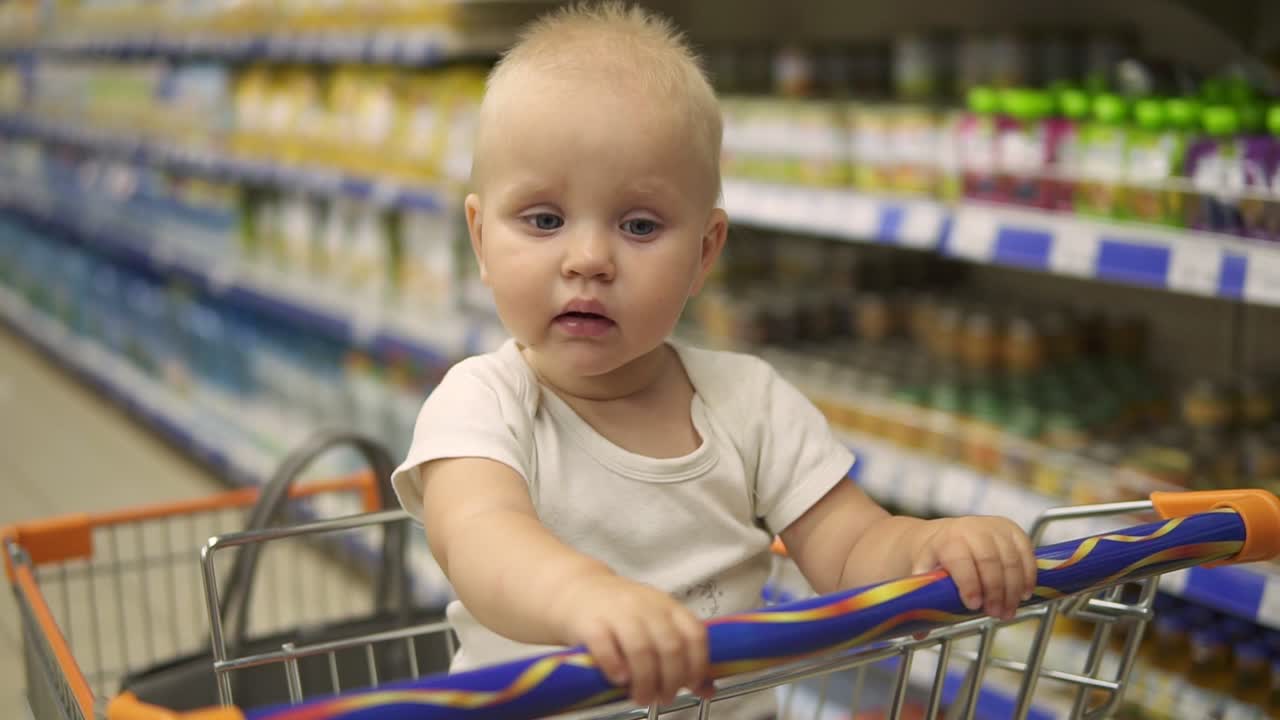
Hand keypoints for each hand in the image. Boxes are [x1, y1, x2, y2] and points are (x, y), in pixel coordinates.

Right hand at [550, 573, 712, 707]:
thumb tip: (708, 689)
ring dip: (645, 681)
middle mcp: (646, 606)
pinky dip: (615, 667)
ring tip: (642, 697)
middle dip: (671, 680)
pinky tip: (619, 680)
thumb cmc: (622, 614)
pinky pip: (605, 646)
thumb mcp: (655, 625)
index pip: (694, 634)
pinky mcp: (590, 622)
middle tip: (663, 698)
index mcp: (668, 606)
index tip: (691, 686)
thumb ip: (681, 653)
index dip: (698, 664)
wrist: (577, 591)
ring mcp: (618, 612)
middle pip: (670, 647)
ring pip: (641, 649)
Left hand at [910, 516, 1036, 620]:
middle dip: (995, 591)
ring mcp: (993, 528)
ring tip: (1009, 611)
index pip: (960, 560)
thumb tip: (918, 635)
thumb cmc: (935, 559)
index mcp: (947, 540)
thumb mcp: (923, 573)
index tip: (973, 606)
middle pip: (989, 560)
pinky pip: (1026, 552)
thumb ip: (922, 600)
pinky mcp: (1012, 530)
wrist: (944, 535)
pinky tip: (1024, 594)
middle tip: (996, 615)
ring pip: (1010, 558)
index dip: (969, 583)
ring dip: (1013, 588)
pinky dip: (1028, 575)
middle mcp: (971, 529)